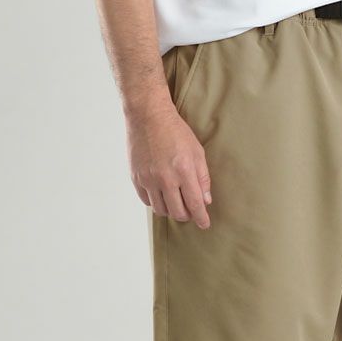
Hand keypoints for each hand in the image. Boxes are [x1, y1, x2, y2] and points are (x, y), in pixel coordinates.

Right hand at [127, 101, 211, 228]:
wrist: (148, 116)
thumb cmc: (175, 132)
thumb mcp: (197, 152)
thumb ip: (203, 178)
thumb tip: (205, 201)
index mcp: (184, 171)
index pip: (195, 204)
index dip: (201, 218)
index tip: (204, 224)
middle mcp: (165, 178)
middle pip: (177, 212)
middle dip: (187, 215)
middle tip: (190, 211)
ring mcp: (148, 179)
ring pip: (161, 210)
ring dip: (170, 210)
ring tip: (175, 201)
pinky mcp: (136, 177)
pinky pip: (146, 201)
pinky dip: (156, 202)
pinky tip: (161, 194)